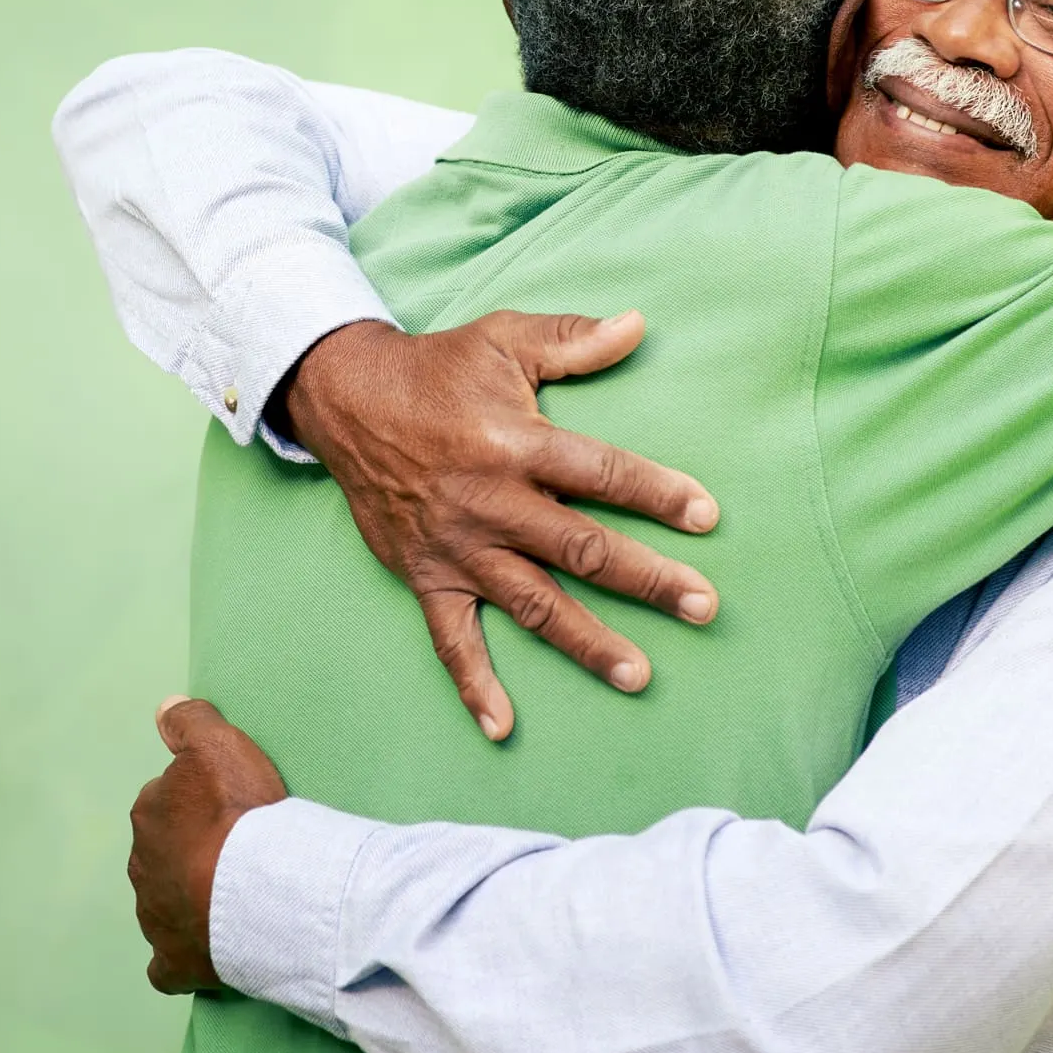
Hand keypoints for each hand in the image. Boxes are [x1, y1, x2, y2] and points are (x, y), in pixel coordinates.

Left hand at [127, 696, 287, 995]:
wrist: (258, 891)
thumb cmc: (241, 815)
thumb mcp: (219, 745)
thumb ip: (190, 721)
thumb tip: (164, 708)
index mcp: (149, 814)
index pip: (166, 801)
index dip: (198, 804)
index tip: (229, 809)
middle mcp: (142, 865)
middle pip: (163, 852)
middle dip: (189, 852)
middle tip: (236, 852)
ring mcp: (154, 917)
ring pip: (165, 903)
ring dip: (189, 899)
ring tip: (233, 897)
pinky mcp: (173, 961)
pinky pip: (166, 964)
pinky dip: (179, 957)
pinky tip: (199, 952)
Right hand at [271, 312, 720, 741]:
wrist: (346, 400)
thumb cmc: (436, 369)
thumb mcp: (502, 339)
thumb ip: (572, 339)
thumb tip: (637, 325)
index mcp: (515, 442)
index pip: (600, 472)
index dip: (656, 493)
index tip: (706, 516)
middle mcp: (490, 502)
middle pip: (580, 548)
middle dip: (646, 579)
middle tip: (703, 606)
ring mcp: (458, 547)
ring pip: (532, 603)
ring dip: (586, 642)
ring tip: (638, 673)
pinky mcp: (426, 576)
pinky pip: (451, 640)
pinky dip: (474, 686)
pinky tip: (503, 727)